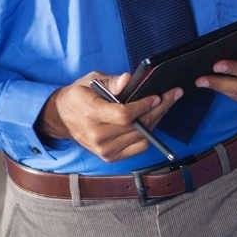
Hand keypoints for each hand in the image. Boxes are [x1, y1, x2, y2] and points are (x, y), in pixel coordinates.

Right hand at [38, 71, 182, 161]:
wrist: (62, 117)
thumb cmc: (79, 96)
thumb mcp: (90, 80)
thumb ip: (111, 81)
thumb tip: (127, 80)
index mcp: (90, 114)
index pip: (124, 115)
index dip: (144, 106)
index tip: (158, 95)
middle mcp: (97, 136)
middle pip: (137, 126)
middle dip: (159, 109)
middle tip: (174, 94)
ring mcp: (104, 150)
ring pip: (141, 137)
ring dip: (157, 119)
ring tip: (167, 104)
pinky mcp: (110, 157)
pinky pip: (138, 147)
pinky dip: (150, 133)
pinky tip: (155, 119)